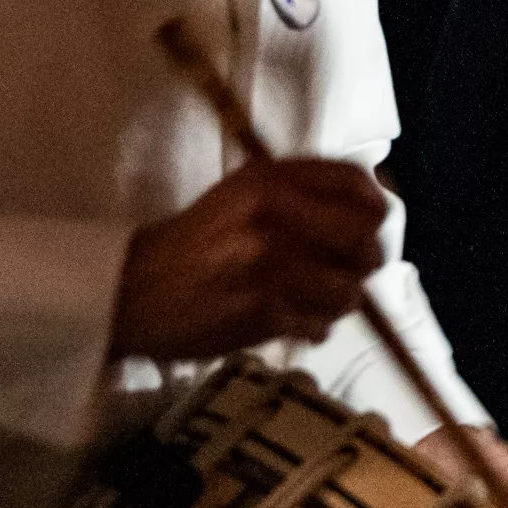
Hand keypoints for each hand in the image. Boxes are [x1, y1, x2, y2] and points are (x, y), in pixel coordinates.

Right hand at [110, 159, 386, 361]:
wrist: (131, 290)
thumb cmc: (196, 243)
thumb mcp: (243, 195)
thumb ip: (303, 193)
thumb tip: (376, 204)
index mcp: (269, 179)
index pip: (355, 183)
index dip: (375, 208)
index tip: (370, 226)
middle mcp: (274, 215)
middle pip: (364, 239)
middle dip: (364, 261)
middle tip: (345, 271)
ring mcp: (270, 264)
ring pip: (349, 289)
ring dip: (339, 300)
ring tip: (313, 299)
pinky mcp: (264, 310)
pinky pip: (320, 324)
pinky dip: (313, 327)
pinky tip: (292, 319)